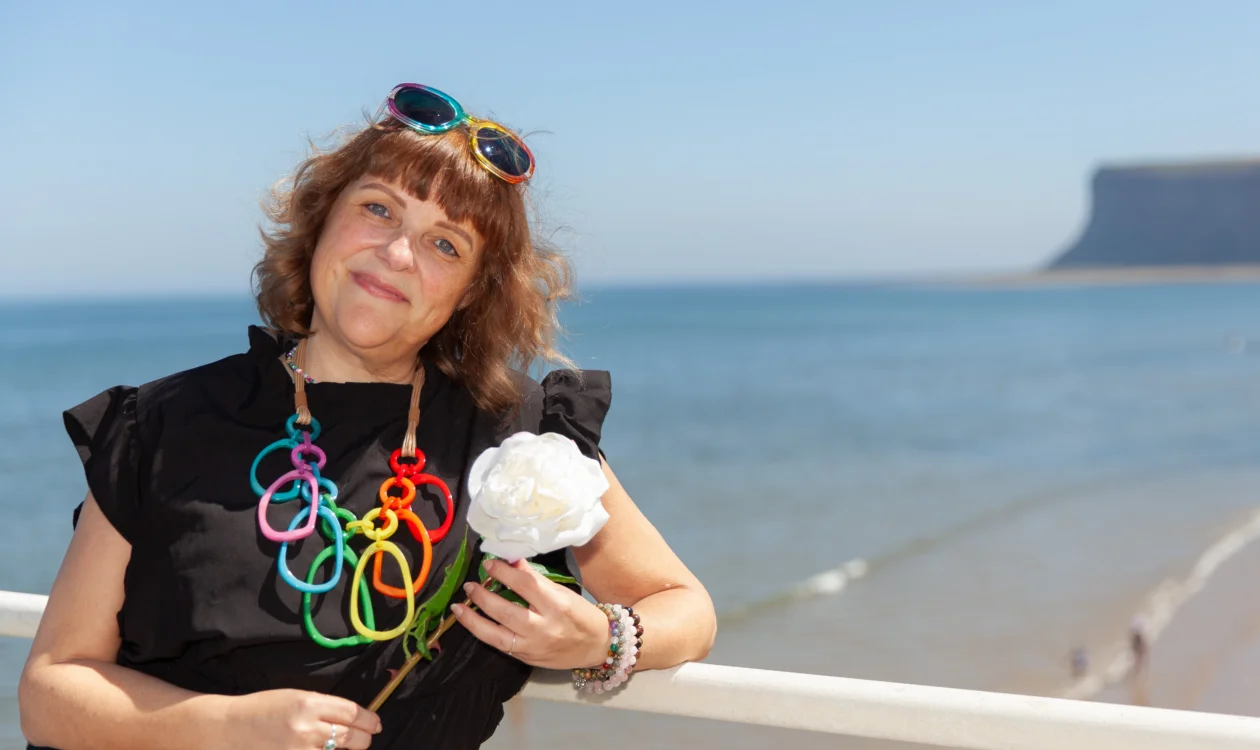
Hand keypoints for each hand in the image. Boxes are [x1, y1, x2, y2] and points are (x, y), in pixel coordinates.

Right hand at [211, 689, 381, 749]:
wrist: (230, 728)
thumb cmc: (264, 709)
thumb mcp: (297, 697)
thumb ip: (326, 707)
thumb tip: (355, 718)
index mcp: (309, 703)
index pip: (353, 713)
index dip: (369, 720)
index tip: (375, 724)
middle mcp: (307, 729)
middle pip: (353, 738)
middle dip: (364, 739)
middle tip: (365, 738)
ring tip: (343, 746)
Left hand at [452, 558, 609, 669]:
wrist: (597, 647)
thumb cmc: (581, 615)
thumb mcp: (562, 592)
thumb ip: (536, 580)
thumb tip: (512, 561)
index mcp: (557, 605)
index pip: (525, 585)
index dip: (504, 573)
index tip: (488, 564)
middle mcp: (544, 627)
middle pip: (506, 611)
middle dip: (484, 597)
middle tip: (470, 585)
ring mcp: (533, 646)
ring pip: (496, 634)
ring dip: (473, 620)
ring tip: (459, 607)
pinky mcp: (526, 658)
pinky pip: (499, 645)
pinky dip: (483, 633)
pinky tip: (472, 623)